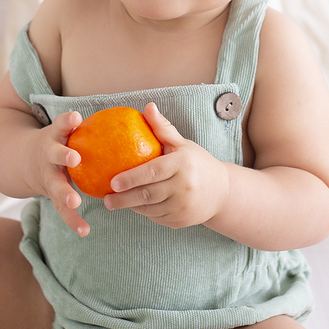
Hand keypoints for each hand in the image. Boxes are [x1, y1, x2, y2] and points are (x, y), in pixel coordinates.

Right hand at [26, 110, 90, 236]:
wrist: (26, 162)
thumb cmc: (61, 142)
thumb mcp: (67, 130)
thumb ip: (90, 126)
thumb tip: (139, 112)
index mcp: (54, 137)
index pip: (60, 125)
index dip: (66, 122)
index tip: (75, 118)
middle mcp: (48, 156)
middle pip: (54, 154)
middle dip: (63, 155)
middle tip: (74, 158)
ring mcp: (47, 176)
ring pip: (54, 186)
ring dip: (64, 193)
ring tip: (75, 201)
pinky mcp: (51, 196)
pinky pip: (62, 210)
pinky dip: (72, 220)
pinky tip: (85, 230)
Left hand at [104, 103, 229, 229]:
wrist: (222, 192)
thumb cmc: (197, 163)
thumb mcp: (182, 144)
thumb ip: (163, 128)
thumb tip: (148, 107)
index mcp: (182, 164)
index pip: (152, 172)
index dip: (131, 178)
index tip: (112, 182)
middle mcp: (184, 186)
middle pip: (147, 195)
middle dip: (123, 199)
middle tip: (106, 199)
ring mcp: (183, 206)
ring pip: (149, 209)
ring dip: (131, 206)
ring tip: (115, 201)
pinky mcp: (181, 221)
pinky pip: (156, 217)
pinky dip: (144, 212)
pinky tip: (135, 206)